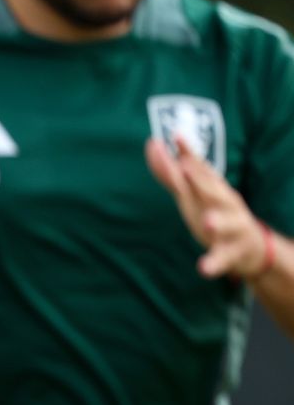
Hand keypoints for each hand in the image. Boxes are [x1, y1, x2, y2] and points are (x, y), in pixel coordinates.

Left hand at [146, 135, 275, 279]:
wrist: (252, 248)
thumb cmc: (216, 215)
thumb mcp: (194, 194)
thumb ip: (172, 174)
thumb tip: (152, 145)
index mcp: (214, 190)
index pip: (200, 169)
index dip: (189, 154)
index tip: (176, 136)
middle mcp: (225, 204)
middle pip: (215, 191)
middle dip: (202, 179)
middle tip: (186, 167)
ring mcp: (232, 228)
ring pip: (227, 224)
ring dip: (218, 222)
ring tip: (208, 222)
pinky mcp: (232, 252)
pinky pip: (223, 258)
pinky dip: (213, 262)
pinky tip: (202, 268)